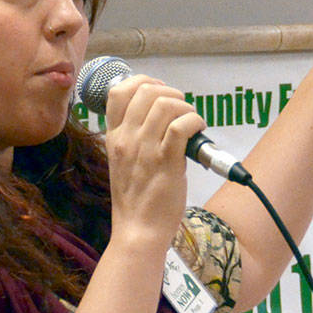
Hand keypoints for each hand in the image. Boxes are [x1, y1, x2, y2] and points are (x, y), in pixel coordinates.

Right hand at [103, 75, 205, 247]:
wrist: (138, 230)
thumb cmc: (135, 199)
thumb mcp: (122, 162)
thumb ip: (133, 137)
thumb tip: (158, 115)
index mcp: (114, 137)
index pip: (118, 91)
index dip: (143, 81)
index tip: (159, 91)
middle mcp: (127, 138)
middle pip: (146, 91)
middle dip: (170, 93)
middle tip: (181, 109)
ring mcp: (146, 149)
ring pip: (166, 104)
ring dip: (185, 107)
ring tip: (191, 122)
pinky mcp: (167, 161)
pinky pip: (183, 126)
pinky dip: (195, 122)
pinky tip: (198, 132)